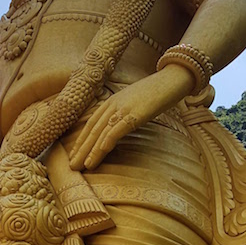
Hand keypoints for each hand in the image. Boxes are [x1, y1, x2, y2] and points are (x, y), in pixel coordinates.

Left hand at [68, 67, 192, 170]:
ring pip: (101, 132)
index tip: (75, 155)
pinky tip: (101, 153)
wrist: (173, 78)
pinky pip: (117, 129)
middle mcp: (113, 105)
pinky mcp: (135, 113)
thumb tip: (118, 128)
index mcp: (111, 102)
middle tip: (72, 166)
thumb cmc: (157, 92)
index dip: (81, 140)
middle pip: (92, 129)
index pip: (91, 124)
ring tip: (83, 166)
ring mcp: (123, 108)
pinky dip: (107, 141)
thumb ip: (124, 113)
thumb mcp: (135, 103)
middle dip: (81, 149)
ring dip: (90, 150)